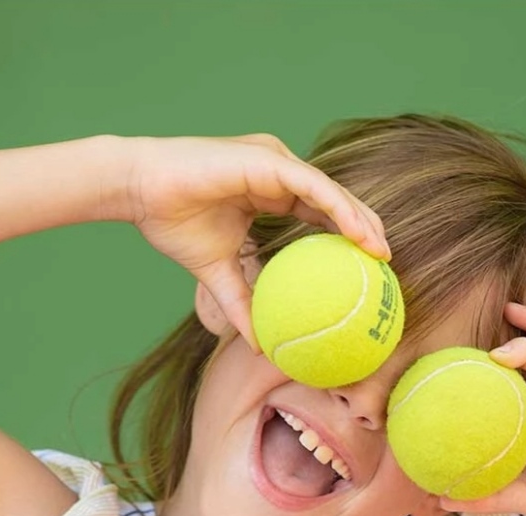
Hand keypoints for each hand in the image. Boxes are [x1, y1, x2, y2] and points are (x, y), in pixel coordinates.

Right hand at [122, 134, 389, 350]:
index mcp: (270, 191)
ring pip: (331, 191)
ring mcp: (275, 162)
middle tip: (386, 265)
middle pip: (334, 201)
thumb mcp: (218, 273)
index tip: (368, 269)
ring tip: (382, 252)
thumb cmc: (173, 224)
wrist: (139, 192)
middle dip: (365, 230)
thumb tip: (260, 346)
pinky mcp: (268, 159)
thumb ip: (242, 304)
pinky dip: (339, 209)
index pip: (320, 212)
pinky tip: (359, 234)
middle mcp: (278, 172)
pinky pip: (314, 186)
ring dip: (361, 221)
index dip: (346, 237)